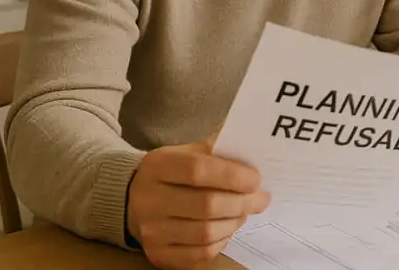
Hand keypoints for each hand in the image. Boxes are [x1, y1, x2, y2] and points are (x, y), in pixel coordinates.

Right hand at [126, 138, 270, 268]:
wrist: (136, 200)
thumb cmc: (173, 172)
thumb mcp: (187, 151)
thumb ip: (217, 149)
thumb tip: (255, 145)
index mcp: (157, 166)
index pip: (198, 171)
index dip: (233, 176)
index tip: (256, 179)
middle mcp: (148, 199)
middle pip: (206, 205)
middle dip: (243, 203)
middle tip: (262, 199)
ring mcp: (151, 230)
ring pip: (206, 233)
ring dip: (234, 222)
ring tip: (244, 212)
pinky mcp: (158, 254)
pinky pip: (200, 254)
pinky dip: (222, 242)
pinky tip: (227, 229)